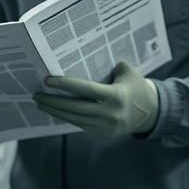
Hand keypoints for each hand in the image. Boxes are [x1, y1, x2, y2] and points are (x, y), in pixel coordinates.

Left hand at [32, 61, 158, 137]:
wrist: (152, 113)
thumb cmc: (136, 87)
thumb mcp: (127, 72)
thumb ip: (109, 64)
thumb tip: (85, 55)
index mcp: (115, 96)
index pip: (84, 89)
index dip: (64, 85)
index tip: (47, 81)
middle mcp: (109, 113)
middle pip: (74, 108)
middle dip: (52, 101)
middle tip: (36, 94)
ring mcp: (105, 126)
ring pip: (74, 119)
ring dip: (55, 111)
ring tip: (40, 103)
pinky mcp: (102, 133)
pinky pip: (80, 124)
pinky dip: (66, 117)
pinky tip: (54, 111)